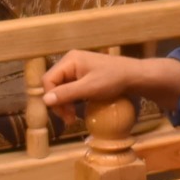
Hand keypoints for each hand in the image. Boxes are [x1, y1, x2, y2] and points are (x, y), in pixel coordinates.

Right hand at [42, 49, 179, 108]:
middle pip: (53, 84)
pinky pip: (71, 88)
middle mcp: (70, 61)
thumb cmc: (113, 80)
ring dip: (65, 103)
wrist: (135, 76)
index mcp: (69, 60)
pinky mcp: (84, 75)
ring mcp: (77, 68)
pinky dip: (72, 99)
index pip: (48, 79)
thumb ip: (67, 93)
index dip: (52, 98)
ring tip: (72, 117)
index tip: (64, 114)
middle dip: (59, 102)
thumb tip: (45, 101)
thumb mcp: (89, 88)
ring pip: (61, 87)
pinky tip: (78, 109)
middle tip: (69, 119)